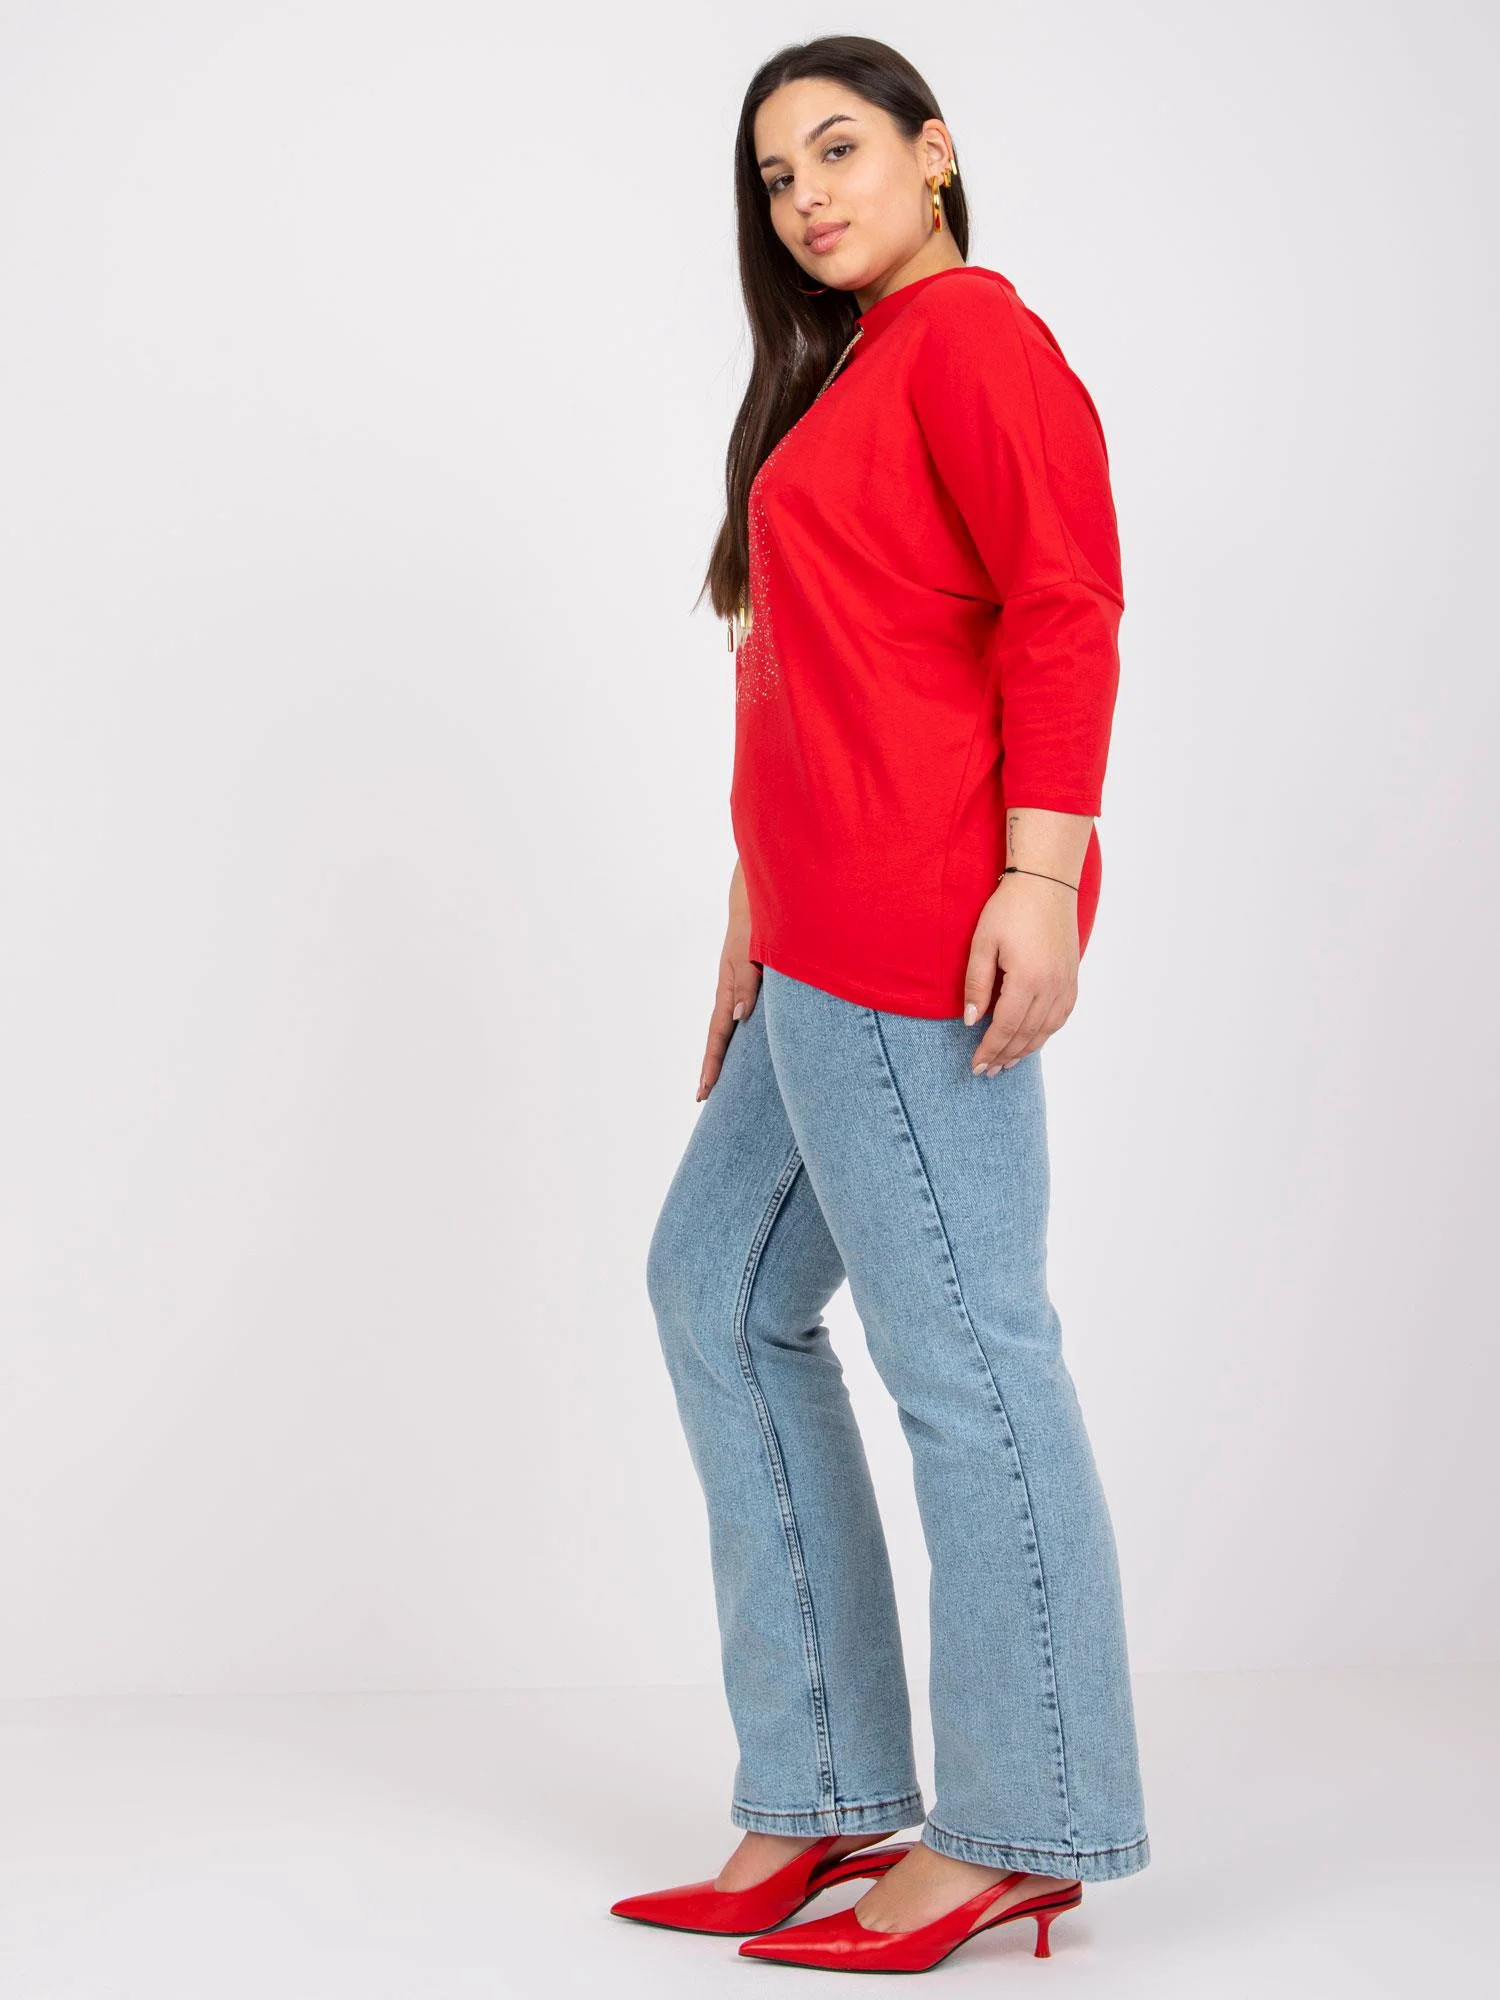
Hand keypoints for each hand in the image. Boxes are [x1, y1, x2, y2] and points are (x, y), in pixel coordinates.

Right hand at [698, 862, 761, 1099]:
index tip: (704, 1091)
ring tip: (727, 1077)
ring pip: (733, 1025)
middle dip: (714, 1065)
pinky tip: (753, 1040)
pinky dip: (746, 1031)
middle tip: (705, 1096)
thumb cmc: (757, 919)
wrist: (764, 891)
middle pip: (720, 1035)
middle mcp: (732, 988)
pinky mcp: (756, 976)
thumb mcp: (751, 950)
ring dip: (729, 1051)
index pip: (718, 1033)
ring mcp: (742, 983)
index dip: (712, 1063)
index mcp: (728, 985)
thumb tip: (738, 1018)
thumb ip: (746, 981)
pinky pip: (748, 1010)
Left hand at [962, 872, 1079, 1073]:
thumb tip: (971, 1021)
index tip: (976, 1066)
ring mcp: (1065, 983)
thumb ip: (976, 984)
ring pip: (1046, 1029)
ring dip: (1026, 1050)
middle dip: (1005, 1055)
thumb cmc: (1009, 910)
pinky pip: (1061, 1016)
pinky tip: (1033, 1040)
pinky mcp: (1072, 977)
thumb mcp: (982, 943)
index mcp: (1027, 979)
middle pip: (1026, 1034)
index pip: (1006, 1027)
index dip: (990, 1049)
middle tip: (986, 1072)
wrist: (1046, 884)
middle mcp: (1051, 987)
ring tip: (1006, 1063)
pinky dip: (1046, 1033)